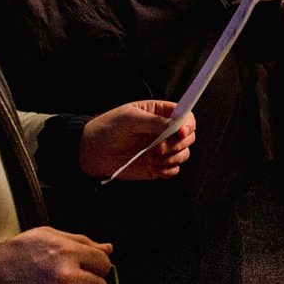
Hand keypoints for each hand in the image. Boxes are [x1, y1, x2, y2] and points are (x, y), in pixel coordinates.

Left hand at [81, 99, 195, 180]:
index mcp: (160, 114)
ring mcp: (163, 149)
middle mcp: (165, 131)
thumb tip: (177, 124)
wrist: (94, 151)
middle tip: (159, 149)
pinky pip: (174, 169)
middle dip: (178, 144)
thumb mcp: (130, 119)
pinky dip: (167, 170)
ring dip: (171, 159)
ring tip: (151, 160)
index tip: (181, 132)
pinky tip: (151, 168)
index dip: (188, 124)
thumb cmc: (109, 128)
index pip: (185, 116)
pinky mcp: (158, 165)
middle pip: (189, 136)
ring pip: (184, 154)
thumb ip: (154, 122)